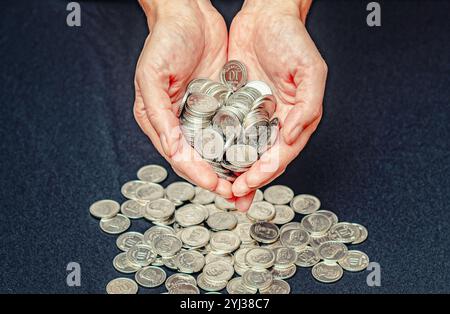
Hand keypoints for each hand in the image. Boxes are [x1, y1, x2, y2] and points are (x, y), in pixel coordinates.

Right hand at [134, 0, 231, 197]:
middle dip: (216, 177)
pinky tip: (252, 154)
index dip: (197, 173)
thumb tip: (172, 148)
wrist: (189, 13)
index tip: (216, 185)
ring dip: (229, 166)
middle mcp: (178, 121)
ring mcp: (199, 114)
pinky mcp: (217, 104)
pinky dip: (238, 143)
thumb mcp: (153, 75)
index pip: (178, 155)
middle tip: (236, 193)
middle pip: (198, 158)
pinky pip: (229, 129)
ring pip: (215, 148)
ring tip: (247, 181)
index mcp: (158, 119)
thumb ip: (159, 114)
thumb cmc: (164, 40)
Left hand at [228, 0, 327, 209]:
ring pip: (243, 150)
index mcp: (296, 117)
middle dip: (249, 180)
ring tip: (221, 189)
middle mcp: (275, 120)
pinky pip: (228, 130)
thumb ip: (308, 106)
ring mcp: (254, 114)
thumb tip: (293, 136)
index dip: (266, 171)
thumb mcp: (310, 70)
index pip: (281, 153)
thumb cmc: (292, 39)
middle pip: (262, 159)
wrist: (265, 16)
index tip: (249, 184)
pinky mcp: (236, 105)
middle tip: (233, 197)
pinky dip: (221, 147)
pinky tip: (209, 159)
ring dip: (234, 172)